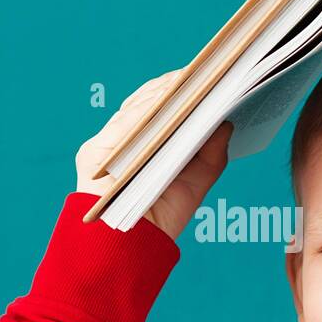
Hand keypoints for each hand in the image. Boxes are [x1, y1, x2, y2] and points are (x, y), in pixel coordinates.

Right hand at [76, 71, 232, 240]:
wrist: (131, 252)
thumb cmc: (162, 220)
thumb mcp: (196, 182)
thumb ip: (211, 154)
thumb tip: (226, 122)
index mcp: (143, 146)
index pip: (162, 108)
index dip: (183, 90)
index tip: (210, 74)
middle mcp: (122, 142)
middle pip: (148, 103)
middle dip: (176, 85)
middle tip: (206, 69)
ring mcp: (107, 146)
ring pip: (136, 108)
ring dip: (165, 91)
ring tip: (193, 77)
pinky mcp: (95, 154)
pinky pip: (124, 124)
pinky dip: (149, 108)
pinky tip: (171, 98)